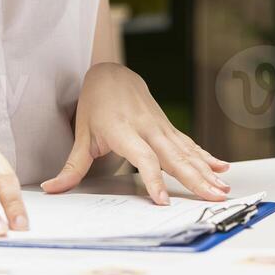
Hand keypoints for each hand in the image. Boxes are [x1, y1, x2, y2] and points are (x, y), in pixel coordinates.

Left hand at [41, 62, 230, 204]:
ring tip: (222, 188)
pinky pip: (190, 144)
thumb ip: (71, 166)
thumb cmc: (95, 104)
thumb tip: (51, 188)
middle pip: (175, 157)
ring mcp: (161, 127)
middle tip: (213, 197)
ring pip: (187, 152)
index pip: (143, 158)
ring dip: (207, 171)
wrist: (111, 74)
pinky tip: (222, 167)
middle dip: (195, 178)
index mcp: (125, 131)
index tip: (162, 200)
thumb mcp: (82, 135)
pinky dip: (207, 156)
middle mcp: (148, 128)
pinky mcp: (168, 128)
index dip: (153, 179)